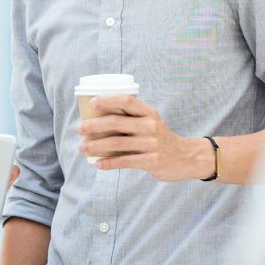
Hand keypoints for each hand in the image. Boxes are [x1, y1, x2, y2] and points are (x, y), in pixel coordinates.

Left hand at [77, 95, 209, 181]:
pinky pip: (125, 161)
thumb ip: (130, 118)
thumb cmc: (158, 137)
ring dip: (96, 145)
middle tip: (79, 128)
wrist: (184, 157)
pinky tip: (98, 163)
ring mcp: (152, 144)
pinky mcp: (152, 161)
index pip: (127, 100)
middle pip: (117, 122)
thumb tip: (96, 118)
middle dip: (94, 125)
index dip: (108, 100)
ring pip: (117, 143)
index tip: (92, 103)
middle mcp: (151, 126)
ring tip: (83, 147)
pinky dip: (109, 163)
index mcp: (149, 112)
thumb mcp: (150, 122)